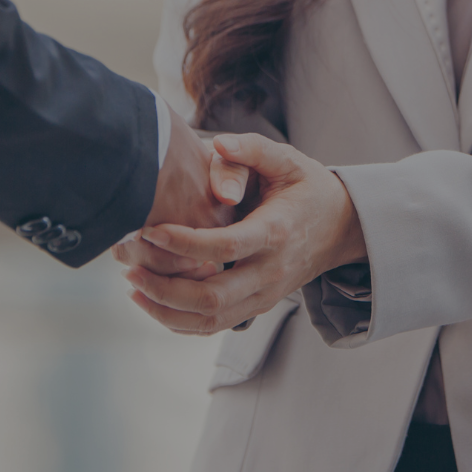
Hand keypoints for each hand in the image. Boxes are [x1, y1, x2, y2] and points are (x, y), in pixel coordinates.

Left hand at [113, 134, 365, 334]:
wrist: (340, 227)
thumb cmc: (306, 187)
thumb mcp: (287, 159)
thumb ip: (252, 149)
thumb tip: (218, 145)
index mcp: (276, 232)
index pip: (226, 247)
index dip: (185, 243)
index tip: (151, 230)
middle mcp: (270, 271)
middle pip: (214, 296)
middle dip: (165, 288)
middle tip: (130, 269)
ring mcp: (264, 295)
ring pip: (210, 319)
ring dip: (166, 310)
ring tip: (133, 287)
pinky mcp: (257, 306)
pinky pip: (215, 325)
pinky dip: (180, 322)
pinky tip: (153, 302)